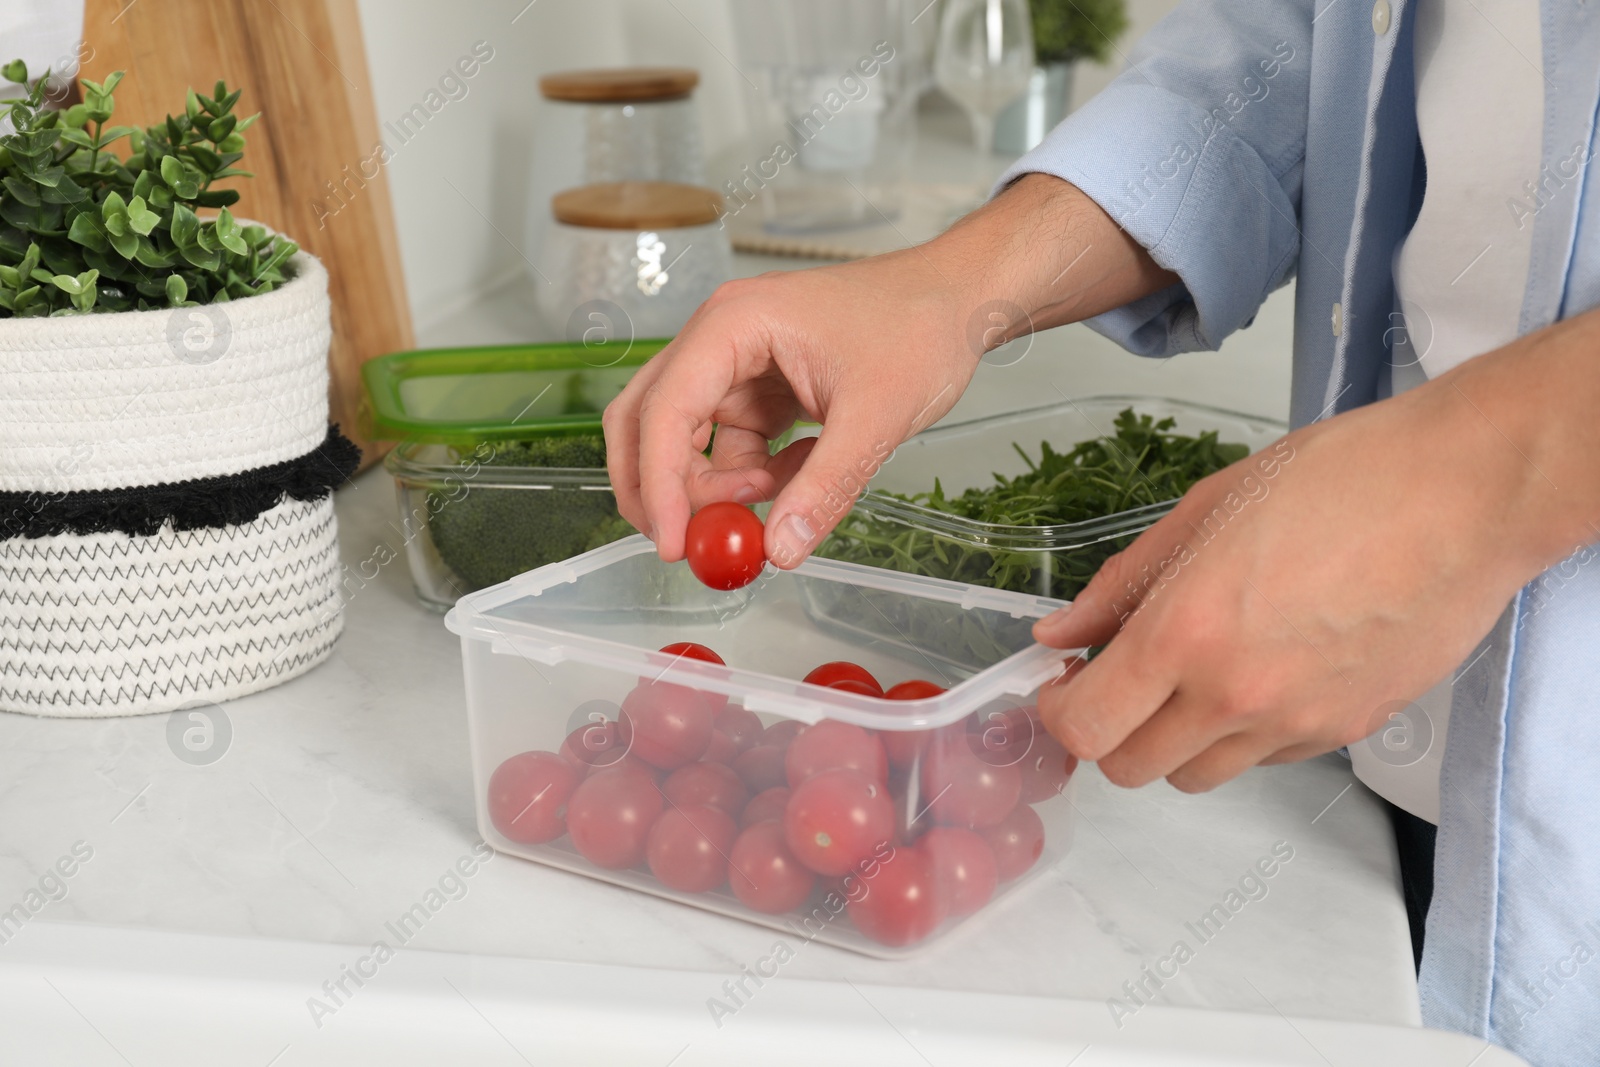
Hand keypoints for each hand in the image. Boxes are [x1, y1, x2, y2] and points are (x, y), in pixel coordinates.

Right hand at [604, 250, 980, 566]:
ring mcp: (736, 365)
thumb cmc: (920, 326)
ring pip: (689, 443)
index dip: (658, 484)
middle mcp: (719, 339)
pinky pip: (733, 448)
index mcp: (732, 324)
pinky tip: (805, 469)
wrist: (958, 299)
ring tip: (782, 495)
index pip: (663, 411)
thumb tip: (780, 548)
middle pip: (649, 422)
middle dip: (661, 489)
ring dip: (720, 486)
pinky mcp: (759, 389)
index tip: (673, 543)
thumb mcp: (877, 416)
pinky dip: (755, 477)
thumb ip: (825, 486)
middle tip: (690, 545)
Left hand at [1030, 375, 1550, 791]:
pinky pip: (1264, 760)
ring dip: (1175, 740)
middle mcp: (1237, 695)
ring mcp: (1297, 724)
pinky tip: (1258, 670)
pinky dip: (1241, 734)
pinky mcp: (1348, 732)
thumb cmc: (1345, 480)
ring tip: (1192, 673)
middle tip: (1119, 679)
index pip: (1087, 727)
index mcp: (1187, 633)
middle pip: (1132, 768)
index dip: (1059, 712)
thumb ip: (1121, 584)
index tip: (1062, 684)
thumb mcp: (1205, 510)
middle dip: (1110, 731)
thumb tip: (1061, 633)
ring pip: (1198, 775)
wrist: (1467, 494)